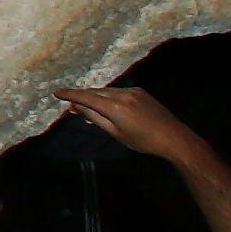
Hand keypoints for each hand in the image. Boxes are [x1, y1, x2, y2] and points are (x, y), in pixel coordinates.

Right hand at [55, 85, 204, 165]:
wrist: (174, 137)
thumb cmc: (143, 141)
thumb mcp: (115, 133)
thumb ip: (95, 118)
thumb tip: (77, 107)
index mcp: (114, 107)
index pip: (86, 97)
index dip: (70, 94)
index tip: (57, 94)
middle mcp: (122, 94)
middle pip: (95, 92)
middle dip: (82, 98)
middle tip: (73, 108)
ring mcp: (132, 91)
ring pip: (106, 91)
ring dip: (96, 98)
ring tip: (90, 110)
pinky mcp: (140, 91)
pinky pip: (117, 91)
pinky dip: (108, 97)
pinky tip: (109, 107)